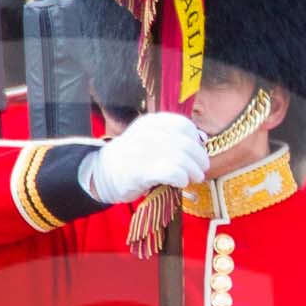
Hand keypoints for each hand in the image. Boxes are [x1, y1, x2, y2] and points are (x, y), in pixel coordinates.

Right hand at [86, 111, 207, 204]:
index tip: (196, 151)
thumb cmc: (132, 158)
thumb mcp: (149, 138)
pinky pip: (173, 172)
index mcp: (151, 122)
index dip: (195, 139)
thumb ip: (172, 136)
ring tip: (193, 178)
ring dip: (193, 171)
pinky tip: (181, 183)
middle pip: (186, 143)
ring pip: (182, 158)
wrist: (103, 173)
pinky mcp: (142, 171)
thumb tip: (202, 137)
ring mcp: (144, 151)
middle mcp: (148, 133)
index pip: (183, 125)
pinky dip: (182, 178)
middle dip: (199, 159)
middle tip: (200, 170)